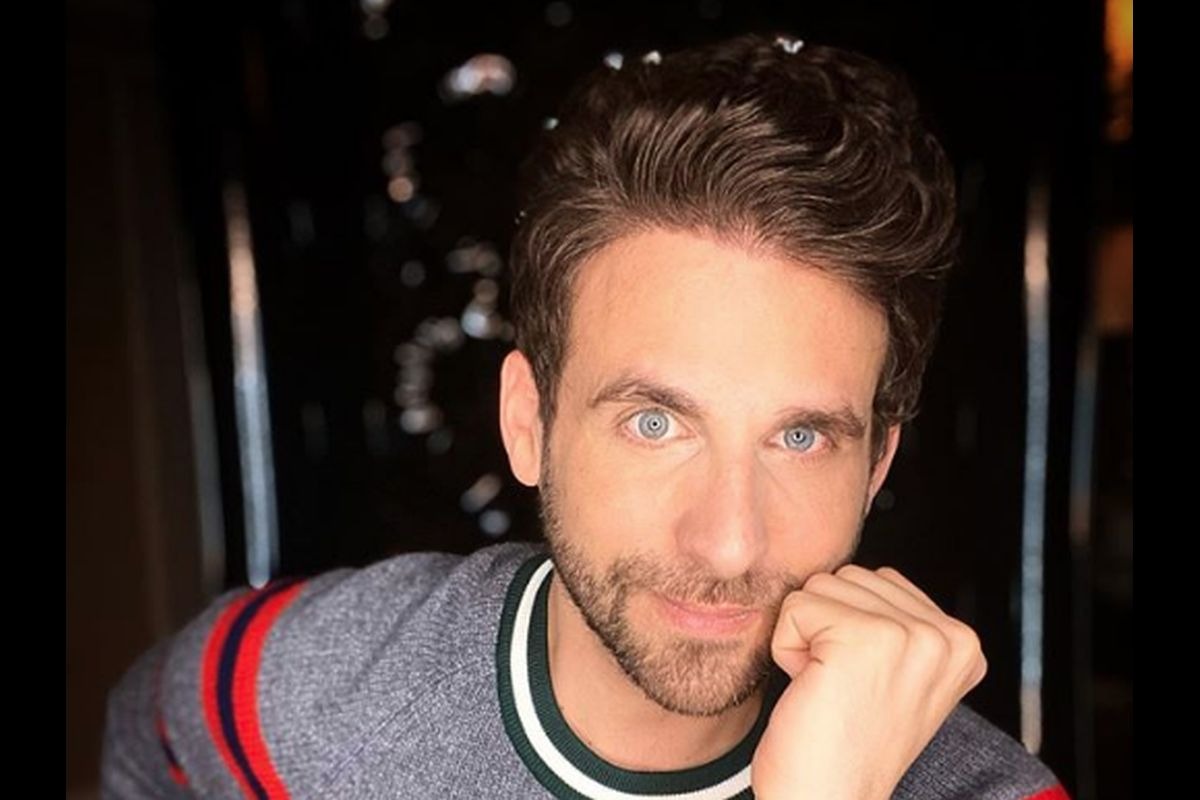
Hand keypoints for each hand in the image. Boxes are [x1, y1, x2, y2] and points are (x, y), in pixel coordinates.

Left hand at [750, 565, 986, 799]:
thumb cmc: (844, 746)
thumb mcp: (894, 675)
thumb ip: (895, 622)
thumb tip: (858, 575)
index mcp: (962, 644)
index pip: (878, 581)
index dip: (850, 630)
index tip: (864, 687)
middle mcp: (948, 636)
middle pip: (849, 577)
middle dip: (827, 629)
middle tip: (842, 690)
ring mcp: (911, 636)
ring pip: (820, 586)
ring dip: (807, 638)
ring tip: (830, 690)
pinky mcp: (865, 639)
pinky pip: (795, 607)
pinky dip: (786, 648)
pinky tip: (811, 689)